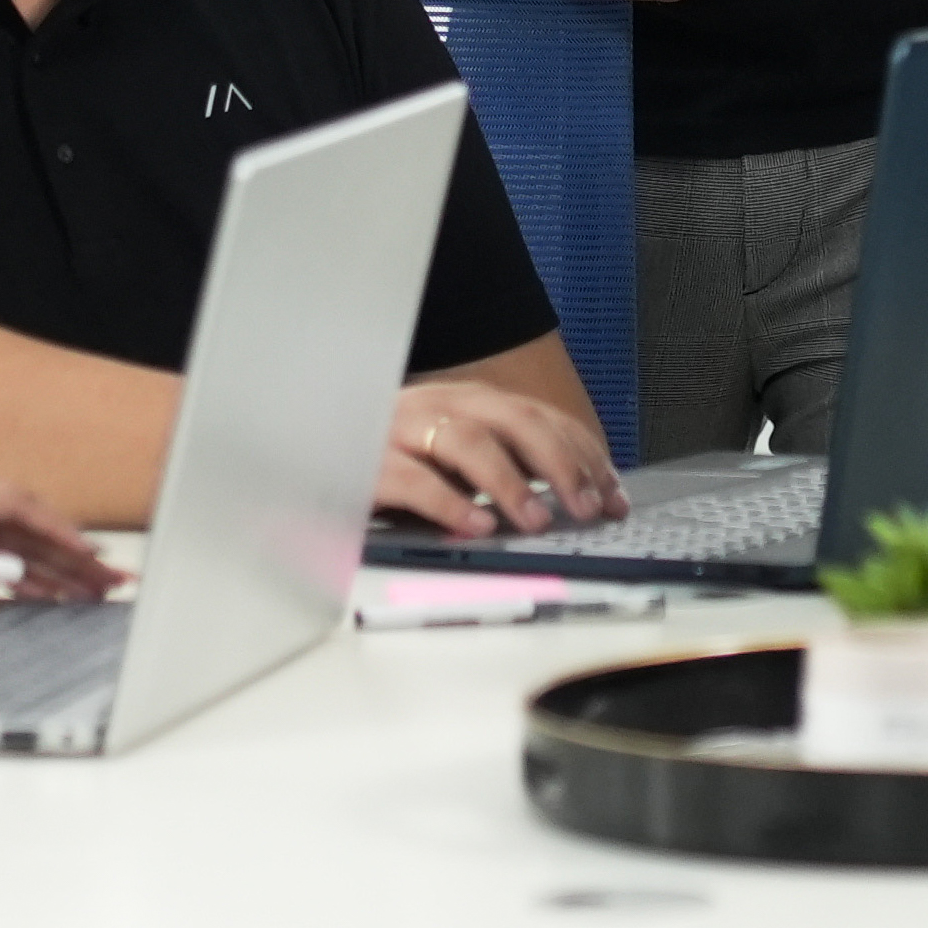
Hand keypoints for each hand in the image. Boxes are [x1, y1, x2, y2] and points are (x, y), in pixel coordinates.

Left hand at [0, 463, 117, 603]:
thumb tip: (11, 567)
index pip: (21, 507)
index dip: (61, 533)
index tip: (91, 555)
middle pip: (32, 524)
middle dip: (74, 554)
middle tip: (113, 580)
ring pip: (22, 540)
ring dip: (58, 565)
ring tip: (96, 589)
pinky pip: (1, 551)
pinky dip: (28, 570)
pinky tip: (54, 589)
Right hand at [376, 376, 627, 536]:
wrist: (313, 445)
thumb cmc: (395, 456)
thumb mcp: (457, 453)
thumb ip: (507, 461)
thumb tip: (578, 491)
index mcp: (471, 401)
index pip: (542, 419)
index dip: (584, 455)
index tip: (614, 495)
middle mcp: (443, 406)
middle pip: (515, 421)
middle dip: (560, 464)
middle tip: (588, 506)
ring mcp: (406, 430)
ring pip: (469, 443)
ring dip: (510, 483)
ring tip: (538, 519)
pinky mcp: (371, 463)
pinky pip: (415, 481)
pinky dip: (450, 504)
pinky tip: (476, 526)